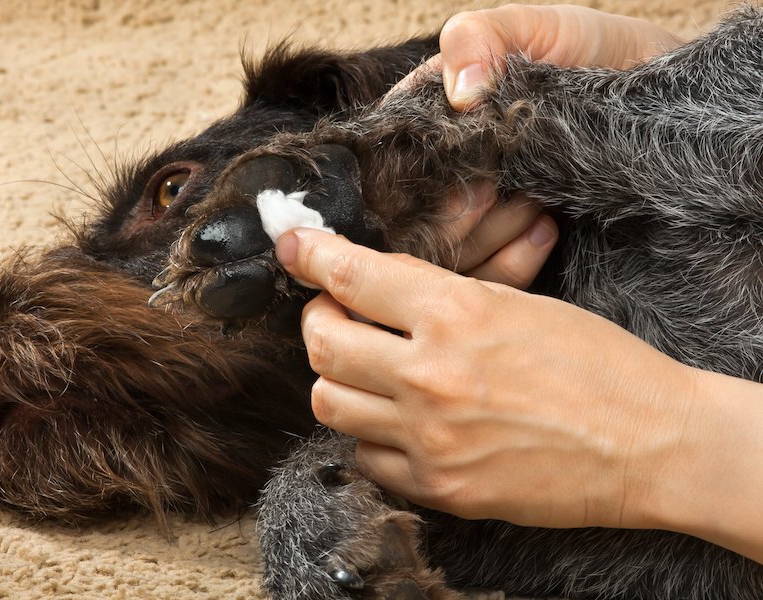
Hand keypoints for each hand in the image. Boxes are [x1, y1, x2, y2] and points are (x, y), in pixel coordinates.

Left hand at [275, 228, 762, 563]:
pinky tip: (400, 422)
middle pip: (321, 342)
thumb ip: (438, 296)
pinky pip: (365, 455)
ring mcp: (429, 438)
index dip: (311, 255)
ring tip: (367, 370)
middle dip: (319, 320)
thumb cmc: (597, 364)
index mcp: (456, 314)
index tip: (294, 247)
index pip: (352, 274)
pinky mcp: (438, 487)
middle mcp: (431, 376)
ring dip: (337, 378)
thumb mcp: (519, 303)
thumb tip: (373, 285)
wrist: (650, 444)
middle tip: (338, 314)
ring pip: (328, 402)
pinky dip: (371, 434)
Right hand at [387, 3, 679, 285]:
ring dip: (493, 234)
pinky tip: (548, 228)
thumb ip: (484, 37)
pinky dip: (516, 261)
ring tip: (538, 201)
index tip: (469, 173)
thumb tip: (461, 90)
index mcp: (427, 126)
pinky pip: (488, 283)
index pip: (389, 169)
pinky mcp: (505, 254)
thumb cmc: (591, 57)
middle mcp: (440, 179)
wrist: (656, 102)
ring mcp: (473, 222)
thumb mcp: (539, 29)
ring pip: (448, 259)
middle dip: (459, 212)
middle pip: (410, 225)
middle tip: (500, 187)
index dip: (418, 182)